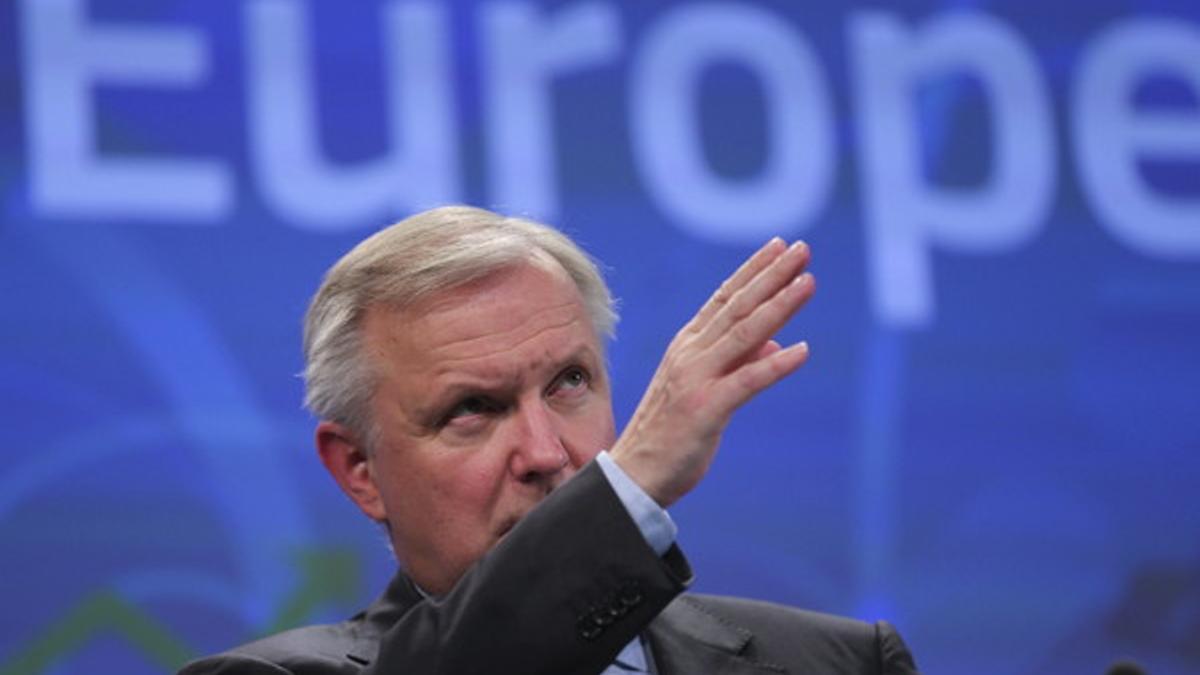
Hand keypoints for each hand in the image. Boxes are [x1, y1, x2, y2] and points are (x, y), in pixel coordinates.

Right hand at [610, 238, 814, 506]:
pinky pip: (747, 382)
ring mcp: (696, 379)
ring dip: (779, 306)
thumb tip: (777, 344)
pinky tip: (803, 351)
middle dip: (772, 276)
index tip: (778, 246)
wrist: (634, 474)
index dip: (753, 271)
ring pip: (745, 334)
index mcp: (687, 347)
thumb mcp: (705, 391)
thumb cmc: (669, 435)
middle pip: (738, 307)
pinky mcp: (706, 409)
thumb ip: (738, 363)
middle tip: (801, 249)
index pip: (724, 299)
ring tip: (808, 282)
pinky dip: (775, 365)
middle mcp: (690, 354)